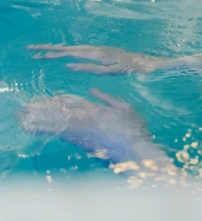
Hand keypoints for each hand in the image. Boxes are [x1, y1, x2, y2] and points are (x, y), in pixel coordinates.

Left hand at [20, 89, 173, 175]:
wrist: (132, 153)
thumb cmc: (133, 128)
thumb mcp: (126, 108)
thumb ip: (108, 98)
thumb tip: (92, 90)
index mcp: (95, 110)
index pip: (71, 102)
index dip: (58, 100)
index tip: (49, 99)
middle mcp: (84, 121)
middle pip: (59, 113)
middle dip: (42, 110)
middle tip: (26, 108)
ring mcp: (81, 135)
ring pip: (57, 125)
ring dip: (42, 121)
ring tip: (29, 118)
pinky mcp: (81, 145)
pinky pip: (62, 135)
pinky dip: (51, 130)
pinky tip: (44, 129)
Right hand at [29, 44, 168, 74]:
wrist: (150, 62)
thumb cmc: (132, 69)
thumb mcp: (110, 71)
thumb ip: (89, 68)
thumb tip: (68, 64)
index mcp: (97, 53)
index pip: (70, 52)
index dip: (53, 53)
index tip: (38, 55)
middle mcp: (97, 48)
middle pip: (69, 48)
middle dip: (49, 49)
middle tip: (31, 50)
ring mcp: (101, 49)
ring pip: (75, 47)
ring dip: (58, 48)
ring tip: (41, 49)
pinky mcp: (104, 52)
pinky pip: (82, 50)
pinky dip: (69, 49)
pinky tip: (65, 52)